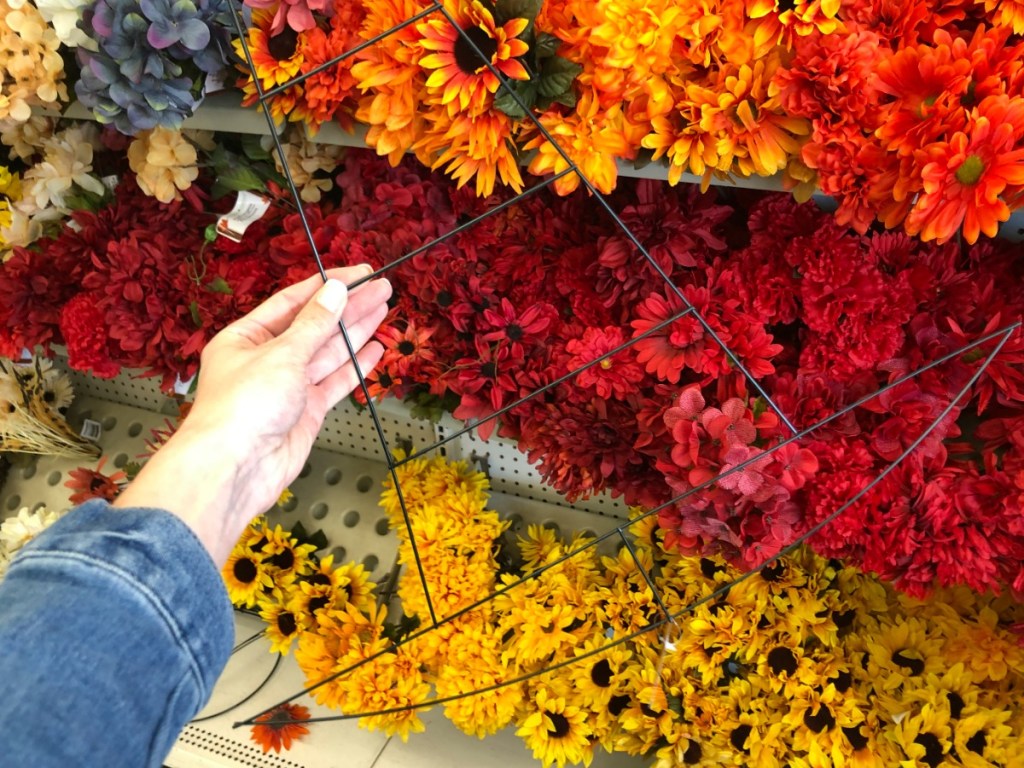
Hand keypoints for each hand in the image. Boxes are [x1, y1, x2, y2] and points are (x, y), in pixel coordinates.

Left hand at [114, 266, 391, 563]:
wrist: (236, 468)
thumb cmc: (245, 404)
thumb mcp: (282, 353)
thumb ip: (315, 324)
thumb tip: (336, 291)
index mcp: (246, 337)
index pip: (292, 302)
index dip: (326, 286)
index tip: (360, 273)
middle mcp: (266, 359)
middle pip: (313, 326)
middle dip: (347, 307)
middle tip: (382, 287)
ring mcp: (287, 387)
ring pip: (327, 353)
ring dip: (355, 332)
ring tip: (384, 309)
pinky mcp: (305, 412)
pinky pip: (334, 382)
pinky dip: (355, 366)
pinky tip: (374, 349)